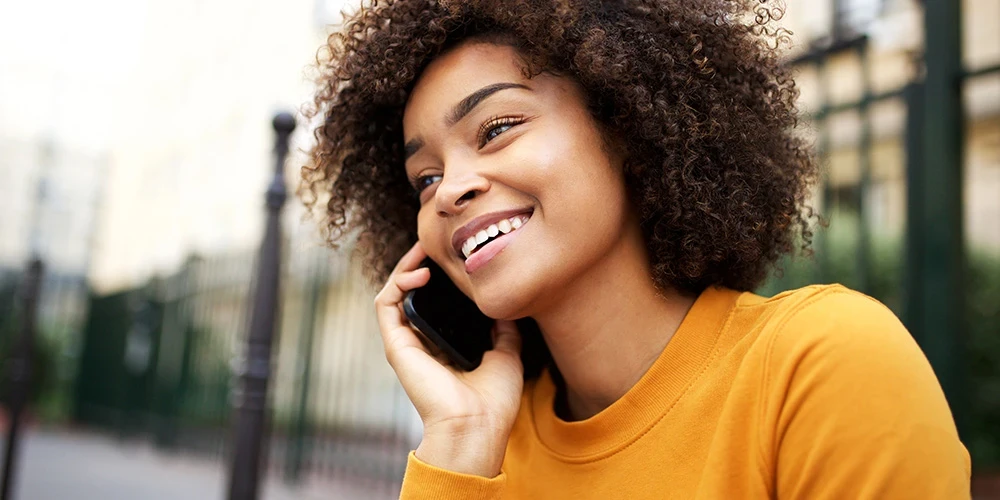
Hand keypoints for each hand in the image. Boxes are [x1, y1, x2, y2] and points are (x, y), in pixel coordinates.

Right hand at [374, 242, 523, 476]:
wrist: (476, 427)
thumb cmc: (493, 401)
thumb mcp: (507, 354)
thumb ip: (505, 328)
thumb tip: (509, 305)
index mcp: (444, 346)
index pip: (436, 303)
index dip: (443, 277)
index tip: (458, 256)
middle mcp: (422, 343)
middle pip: (413, 294)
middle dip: (422, 264)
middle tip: (439, 243)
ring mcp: (406, 343)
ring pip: (394, 293)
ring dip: (406, 266)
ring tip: (425, 249)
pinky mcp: (396, 345)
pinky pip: (385, 304)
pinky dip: (398, 282)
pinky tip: (420, 271)